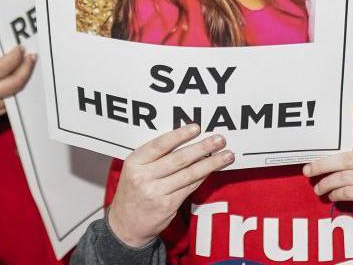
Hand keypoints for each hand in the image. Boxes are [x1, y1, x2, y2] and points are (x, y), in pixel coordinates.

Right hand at [0, 45, 34, 119]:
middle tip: (31, 57)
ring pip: (14, 95)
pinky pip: (8, 104)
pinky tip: (16, 79)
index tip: (20, 48)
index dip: (16, 57)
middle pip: (14, 83)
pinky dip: (14, 90)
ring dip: (23, 79)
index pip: (4, 68)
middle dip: (26, 68)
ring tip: (26, 66)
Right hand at [107, 125, 234, 247]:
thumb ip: (154, 155)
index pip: (159, 145)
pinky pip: (190, 187)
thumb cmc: (133, 190)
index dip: (179, 135)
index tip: (196, 128)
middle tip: (219, 140)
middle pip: (179, 159)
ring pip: (189, 174)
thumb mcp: (134, 168)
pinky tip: (212, 169)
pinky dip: (203, 177)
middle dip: (202, 148)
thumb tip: (185, 138)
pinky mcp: (168, 206)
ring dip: (210, 164)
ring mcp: (156, 193)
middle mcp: (144, 177)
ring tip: (226, 155)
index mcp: (134, 162)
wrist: (126, 224)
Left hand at [303, 101, 352, 240]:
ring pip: (345, 176)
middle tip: (307, 170)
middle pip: (347, 158)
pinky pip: (349, 191)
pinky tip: (332, 195)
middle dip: (322, 164)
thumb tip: (328, 146)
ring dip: (326, 183)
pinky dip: (336, 193)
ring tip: (318, 187)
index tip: (351, 105)